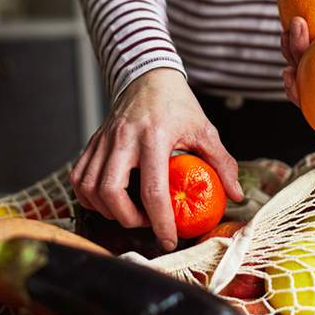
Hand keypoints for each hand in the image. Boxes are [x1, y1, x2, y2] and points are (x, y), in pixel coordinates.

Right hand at [70, 68, 243, 251]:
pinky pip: (79, 177)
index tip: (169, 240)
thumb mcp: (205, 130)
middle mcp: (124, 140)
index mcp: (154, 137)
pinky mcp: (92, 142)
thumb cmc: (177, 103)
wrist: (147, 75)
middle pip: (111, 193)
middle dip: (128, 219)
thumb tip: (235, 194)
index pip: (152, 190)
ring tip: (130, 213)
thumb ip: (221, 162)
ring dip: (107, 210)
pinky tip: (108, 201)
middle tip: (146, 223)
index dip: (160, 222)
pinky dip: (89, 197)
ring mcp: (104, 141)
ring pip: (90, 188)